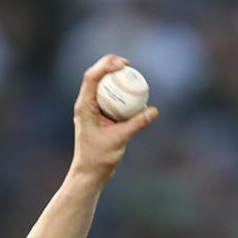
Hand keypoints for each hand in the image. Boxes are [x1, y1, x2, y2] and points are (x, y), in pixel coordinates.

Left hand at [70, 54, 158, 184]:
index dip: (106, 65)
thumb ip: (136, 124)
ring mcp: (92, 109)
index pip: (91, 78)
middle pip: (96, 76)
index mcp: (84, 107)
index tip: (123, 64)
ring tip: (131, 73)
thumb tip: (154, 110)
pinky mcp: (99, 115)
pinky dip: (121, 92)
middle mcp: (86, 105)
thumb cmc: (99, 158)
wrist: (90, 173)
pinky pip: (110, 97)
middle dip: (110, 65)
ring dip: (115, 77)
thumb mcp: (119, 140)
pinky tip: (134, 91)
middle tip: (128, 64)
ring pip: (102, 86)